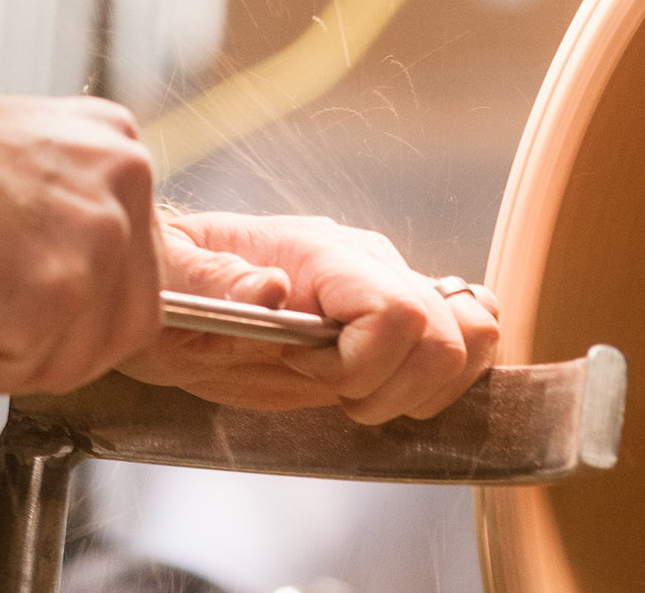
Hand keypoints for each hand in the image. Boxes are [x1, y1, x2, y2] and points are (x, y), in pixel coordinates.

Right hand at [0, 88, 162, 395]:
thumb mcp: (24, 164)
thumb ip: (67, 213)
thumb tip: (71, 292)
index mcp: (119, 149)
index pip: (137, 265)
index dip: (79, 304)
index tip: (24, 302)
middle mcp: (128, 186)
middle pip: (129, 319)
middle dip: (57, 344)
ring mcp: (101, 242)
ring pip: (76, 357)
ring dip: (6, 358)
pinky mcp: (57, 297)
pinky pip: (21, 373)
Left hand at [118, 212, 498, 423]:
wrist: (174, 297)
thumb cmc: (170, 290)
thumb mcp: (168, 289)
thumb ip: (214, 283)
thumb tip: (268, 289)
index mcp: (316, 253)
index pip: (398, 309)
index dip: (360, 365)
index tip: (300, 367)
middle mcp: (366, 264)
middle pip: (450, 332)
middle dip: (395, 388)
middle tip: (331, 390)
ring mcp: (386, 290)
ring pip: (476, 331)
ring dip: (425, 388)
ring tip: (357, 393)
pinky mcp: (393, 325)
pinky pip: (463, 339)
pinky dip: (439, 383)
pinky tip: (378, 391)